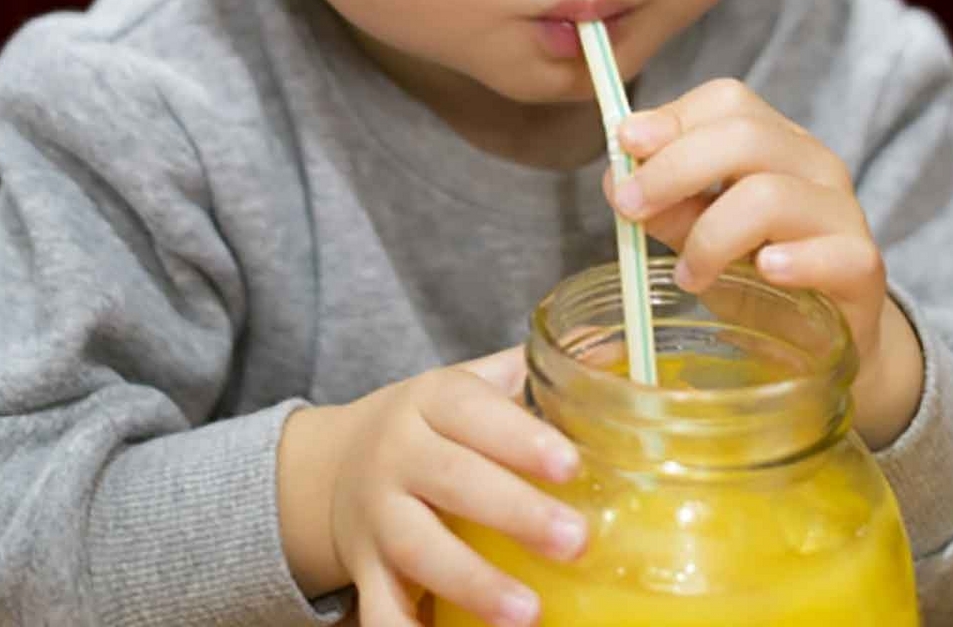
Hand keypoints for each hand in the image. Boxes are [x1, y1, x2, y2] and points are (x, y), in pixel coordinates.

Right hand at [277, 347, 586, 626]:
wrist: (335, 464)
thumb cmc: (434, 424)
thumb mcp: (473, 382)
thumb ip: (535, 369)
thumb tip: (616, 351)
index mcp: (433, 401)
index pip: (474, 412)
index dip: (521, 438)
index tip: (570, 464)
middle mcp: (400, 455)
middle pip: (453, 480)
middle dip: (515, 513)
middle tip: (575, 540)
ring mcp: (378, 515)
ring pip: (418, 549)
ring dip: (472, 583)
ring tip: (528, 613)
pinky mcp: (365, 569)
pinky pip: (379, 607)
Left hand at [606, 79, 922, 448]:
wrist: (826, 338)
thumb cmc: (756, 280)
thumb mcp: (698, 236)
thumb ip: (664, 207)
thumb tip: (619, 180)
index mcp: (773, 142)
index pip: (727, 100)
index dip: (671, 118)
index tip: (624, 145)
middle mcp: (813, 165)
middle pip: (745, 136)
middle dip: (674, 169)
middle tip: (631, 209)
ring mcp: (842, 213)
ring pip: (772, 195)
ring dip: (712, 235)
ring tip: (690, 276)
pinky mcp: (863, 267)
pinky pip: (833, 253)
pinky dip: (793, 261)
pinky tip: (765, 272)